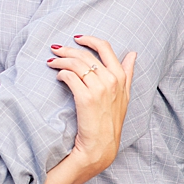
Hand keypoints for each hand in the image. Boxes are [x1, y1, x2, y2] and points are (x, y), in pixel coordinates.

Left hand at [50, 34, 136, 176]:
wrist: (101, 145)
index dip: (90, 39)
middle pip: (86, 55)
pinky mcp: (86, 98)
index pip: (106, 48)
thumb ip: (128, 74)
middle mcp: (112, 81)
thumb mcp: (124, 96)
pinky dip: (61, 73)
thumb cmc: (110, 120)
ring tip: (51, 62)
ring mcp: (100, 89)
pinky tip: (57, 77)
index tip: (76, 38)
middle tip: (55, 49)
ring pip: (76, 64)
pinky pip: (69, 77)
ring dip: (60, 60)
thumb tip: (132, 53)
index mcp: (121, 78)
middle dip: (67, 49)